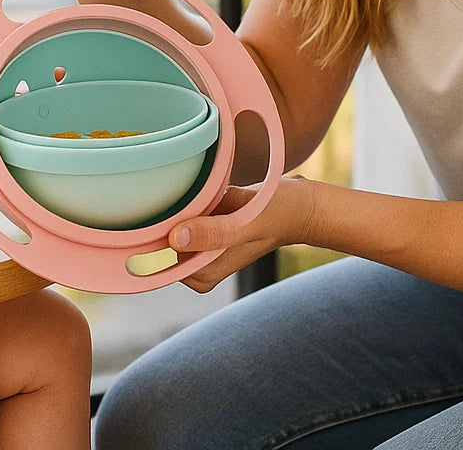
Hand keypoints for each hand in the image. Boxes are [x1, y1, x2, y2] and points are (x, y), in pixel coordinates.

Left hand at [168, 176, 315, 292]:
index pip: (160, 260)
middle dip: (173, 215)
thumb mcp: (246, 224)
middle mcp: (201, 260)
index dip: (160, 235)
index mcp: (205, 273)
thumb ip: (214, 234)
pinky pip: (188, 208)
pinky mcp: (209, 222)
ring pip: (174, 221)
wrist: (301, 204)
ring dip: (184, 203)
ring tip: (212, 195)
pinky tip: (216, 190)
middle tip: (200, 199)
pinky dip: (194, 196)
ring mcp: (205, 241)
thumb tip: (175, 239)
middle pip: (164, 238)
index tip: (173, 213)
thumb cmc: (278, 215)